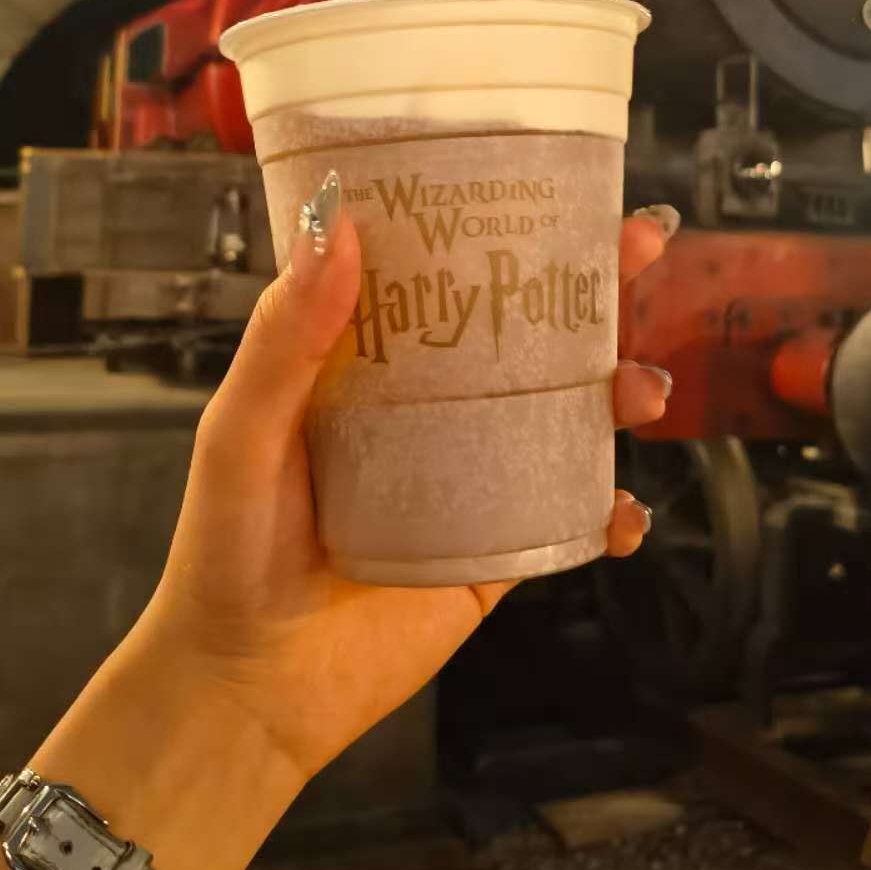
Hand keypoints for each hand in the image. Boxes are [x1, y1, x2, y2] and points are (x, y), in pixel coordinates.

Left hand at [139, 186, 672, 792]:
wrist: (249, 687)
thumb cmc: (228, 547)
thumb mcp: (243, 429)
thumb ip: (285, 336)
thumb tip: (338, 225)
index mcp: (376, 361)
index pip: (451, 272)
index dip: (507, 224)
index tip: (560, 182)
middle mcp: (434, 406)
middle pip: (532, 329)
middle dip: (599, 286)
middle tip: (642, 248)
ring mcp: (475, 476)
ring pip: (570, 413)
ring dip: (622, 389)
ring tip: (641, 392)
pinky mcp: (500, 548)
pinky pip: (574, 518)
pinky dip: (613, 512)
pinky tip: (622, 513)